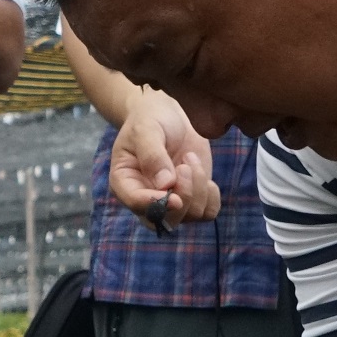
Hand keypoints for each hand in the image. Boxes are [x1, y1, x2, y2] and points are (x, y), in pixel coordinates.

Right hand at [108, 91, 222, 225]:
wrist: (166, 116)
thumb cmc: (149, 121)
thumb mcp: (146, 130)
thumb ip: (152, 155)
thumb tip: (166, 184)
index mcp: (125, 183)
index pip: (136, 204)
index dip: (156, 205)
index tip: (174, 197)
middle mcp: (146, 199)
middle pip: (167, 220)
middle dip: (183, 195)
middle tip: (185, 165)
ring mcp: (170, 202)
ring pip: (191, 215)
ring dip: (198, 187)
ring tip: (189, 158)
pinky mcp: (192, 198)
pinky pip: (208, 212)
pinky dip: (211, 195)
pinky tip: (201, 171)